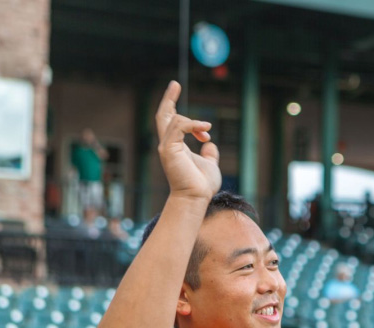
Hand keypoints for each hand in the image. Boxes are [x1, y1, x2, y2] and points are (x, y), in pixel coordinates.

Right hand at [155, 81, 220, 201]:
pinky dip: (192, 125)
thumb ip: (209, 153)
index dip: (171, 104)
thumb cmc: (201, 185)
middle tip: (175, 84)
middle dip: (168, 99)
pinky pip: (178, 127)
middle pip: (163, 116)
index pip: (170, 121)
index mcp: (175, 146)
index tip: (176, 89)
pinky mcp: (169, 150)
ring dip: (192, 122)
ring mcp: (166, 147)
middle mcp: (167, 144)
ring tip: (207, 131)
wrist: (196, 198)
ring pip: (173, 120)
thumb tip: (210, 144)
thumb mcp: (210, 164)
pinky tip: (205, 131)